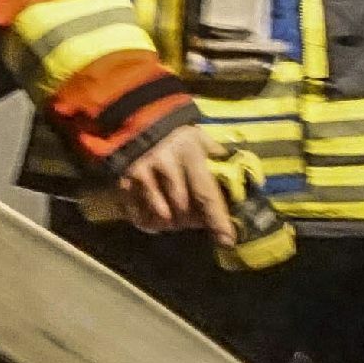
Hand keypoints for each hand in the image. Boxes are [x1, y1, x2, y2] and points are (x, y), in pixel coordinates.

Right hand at [110, 129, 233, 244]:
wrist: (135, 122)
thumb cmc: (177, 136)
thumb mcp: (200, 139)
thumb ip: (217, 161)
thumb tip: (240, 186)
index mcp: (189, 153)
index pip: (206, 193)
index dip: (217, 219)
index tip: (226, 240)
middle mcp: (164, 164)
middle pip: (183, 211)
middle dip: (193, 221)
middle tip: (197, 219)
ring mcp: (141, 175)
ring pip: (162, 218)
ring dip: (173, 223)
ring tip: (176, 215)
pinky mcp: (123, 184)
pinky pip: (140, 217)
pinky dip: (151, 223)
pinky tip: (157, 216)